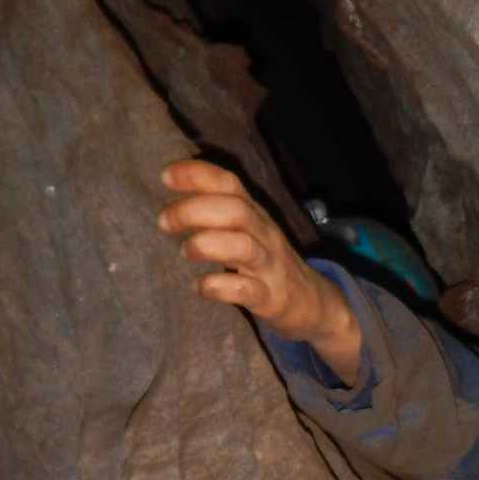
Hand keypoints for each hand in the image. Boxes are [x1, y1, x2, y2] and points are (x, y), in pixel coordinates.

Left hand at [158, 161, 362, 384]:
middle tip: (164, 222)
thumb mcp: (250, 232)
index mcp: (256, 215)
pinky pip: (246, 290)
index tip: (165, 176)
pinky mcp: (271, 298)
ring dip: (206, 245)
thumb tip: (172, 201)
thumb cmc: (268, 265)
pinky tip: (200, 287)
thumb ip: (219, 214)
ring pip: (242, 246)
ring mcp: (270, 267)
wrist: (315, 304)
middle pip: (234, 210)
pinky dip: (219, 286)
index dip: (197, 175)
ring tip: (184, 252)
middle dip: (193, 210)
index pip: (230, 184)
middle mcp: (264, 235)